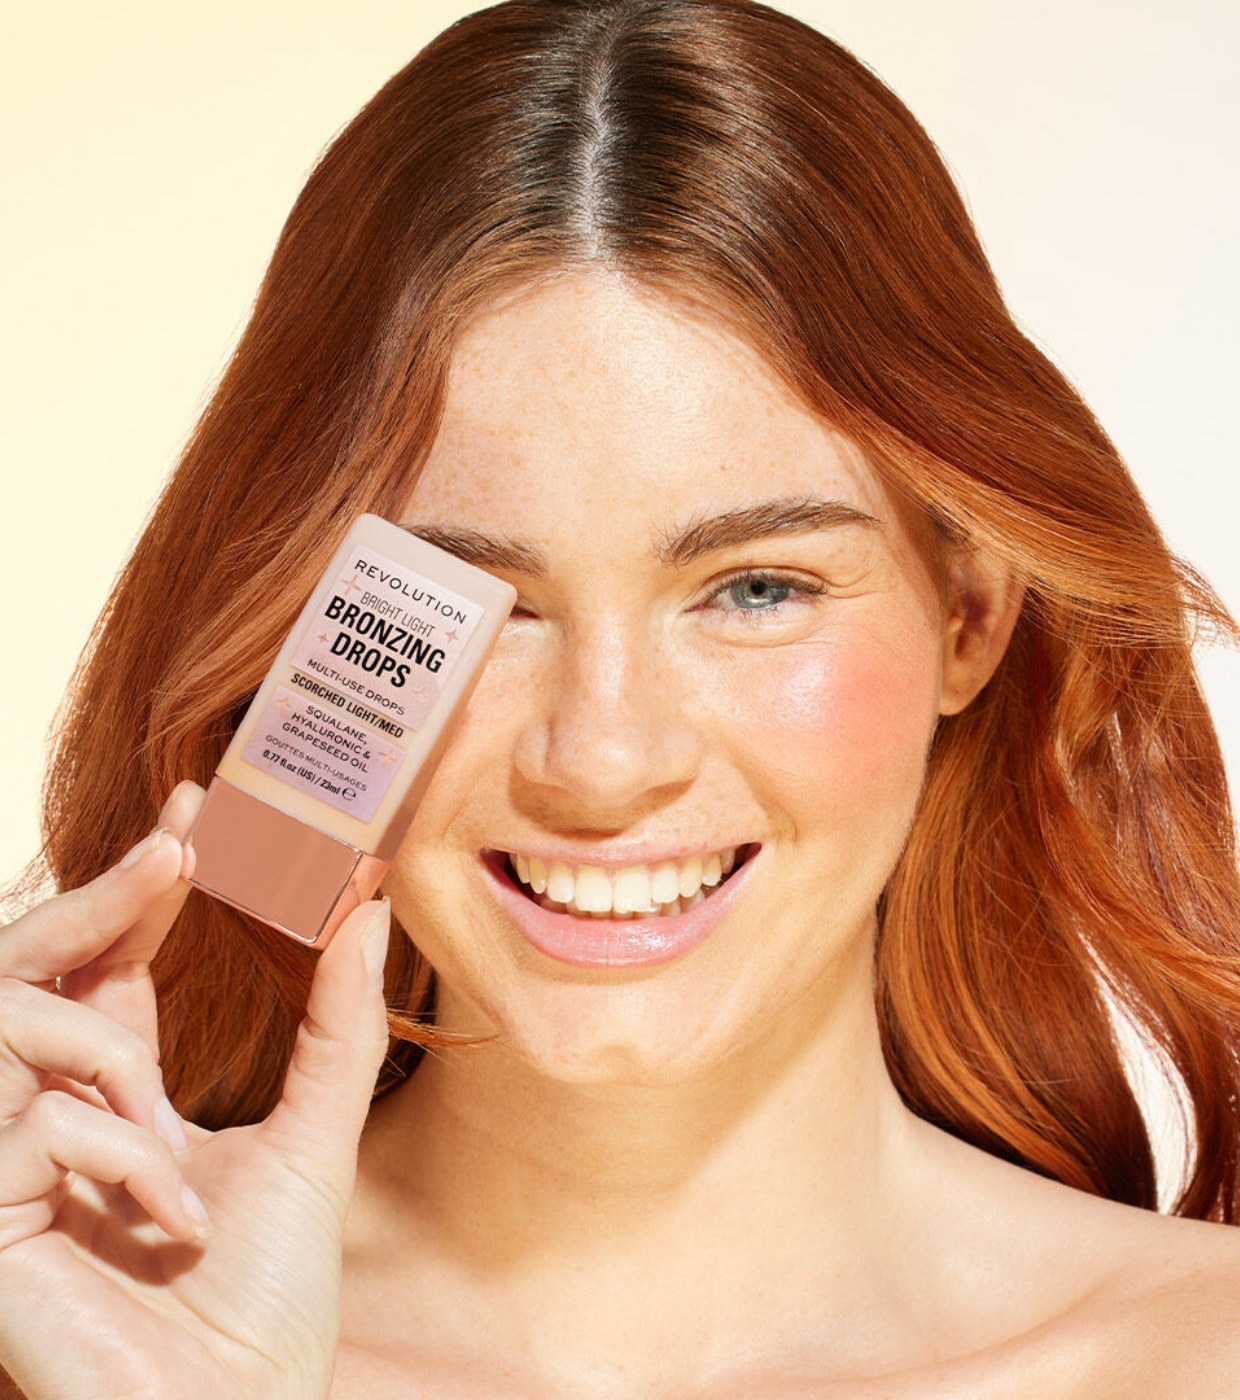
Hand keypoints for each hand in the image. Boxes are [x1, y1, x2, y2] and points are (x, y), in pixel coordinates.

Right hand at [0, 783, 390, 1399]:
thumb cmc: (268, 1303)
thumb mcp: (314, 1139)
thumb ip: (335, 1025)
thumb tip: (365, 905)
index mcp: (116, 1104)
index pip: (111, 970)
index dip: (143, 889)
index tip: (197, 810)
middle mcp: (49, 1125)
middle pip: (36, 971)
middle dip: (103, 895)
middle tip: (180, 837)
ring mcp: (4, 1174)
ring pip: (18, 1031)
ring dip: (114, 1063)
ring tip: (168, 1137)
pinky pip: (32, 1131)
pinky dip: (119, 1161)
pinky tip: (168, 1222)